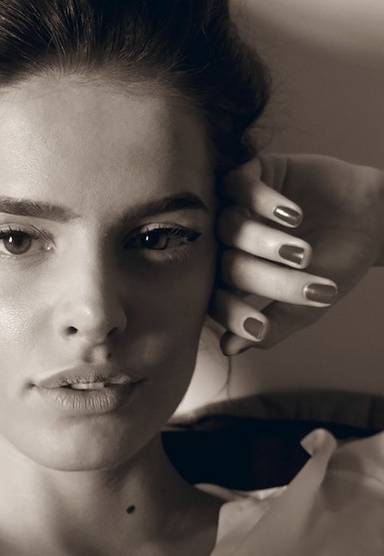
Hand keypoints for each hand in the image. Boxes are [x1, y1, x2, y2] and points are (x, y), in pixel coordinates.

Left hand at [211, 153, 383, 355]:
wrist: (372, 217)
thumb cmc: (337, 262)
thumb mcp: (310, 301)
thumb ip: (274, 324)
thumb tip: (231, 348)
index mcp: (237, 277)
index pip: (219, 299)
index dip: (234, 314)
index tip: (259, 326)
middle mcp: (230, 244)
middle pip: (226, 264)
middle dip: (264, 276)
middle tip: (301, 277)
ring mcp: (237, 208)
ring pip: (229, 226)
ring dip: (263, 241)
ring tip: (301, 250)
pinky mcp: (251, 174)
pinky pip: (239, 185)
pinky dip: (262, 201)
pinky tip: (292, 214)